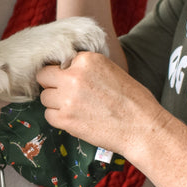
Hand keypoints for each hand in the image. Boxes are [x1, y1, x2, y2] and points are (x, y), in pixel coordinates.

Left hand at [37, 52, 160, 158]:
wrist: (141, 127)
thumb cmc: (133, 100)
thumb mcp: (111, 70)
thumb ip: (86, 68)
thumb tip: (65, 71)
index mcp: (87, 59)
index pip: (58, 60)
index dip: (63, 71)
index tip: (69, 80)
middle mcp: (74, 75)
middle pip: (44, 76)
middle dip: (52, 84)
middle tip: (65, 93)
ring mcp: (67, 98)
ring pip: (45, 97)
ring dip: (55, 102)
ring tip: (75, 108)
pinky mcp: (65, 119)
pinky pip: (49, 115)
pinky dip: (58, 118)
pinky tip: (75, 119)